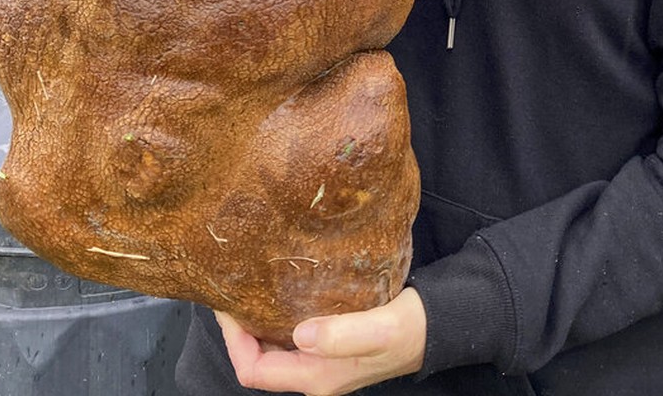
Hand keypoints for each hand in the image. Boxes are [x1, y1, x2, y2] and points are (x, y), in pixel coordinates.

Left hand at [217, 288, 426, 394]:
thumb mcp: (378, 330)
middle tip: (232, 288)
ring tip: (248, 284)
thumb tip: (300, 334)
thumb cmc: (407, 330)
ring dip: (256, 321)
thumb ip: (342, 335)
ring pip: (272, 347)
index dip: (234, 341)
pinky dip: (276, 315)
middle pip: (258, 361)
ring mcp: (320, 360)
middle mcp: (313, 374)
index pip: (254, 371)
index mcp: (316, 377)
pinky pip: (289, 335)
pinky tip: (278, 288)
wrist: (435, 327)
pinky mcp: (329, 343)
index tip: (228, 305)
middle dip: (239, 329)